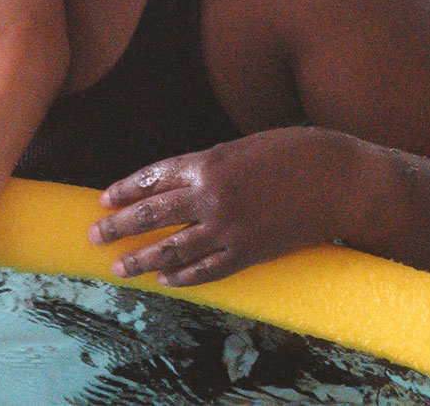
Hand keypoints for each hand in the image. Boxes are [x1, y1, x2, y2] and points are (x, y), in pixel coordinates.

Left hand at [87, 128, 352, 285]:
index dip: (124, 191)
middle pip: (152, 215)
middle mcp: (209, 196)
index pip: (150, 179)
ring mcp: (229, 227)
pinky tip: (165, 280)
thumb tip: (173, 187)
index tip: (102, 202)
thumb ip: (203, 169)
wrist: (336, 178)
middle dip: (119, 227)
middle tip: (93, 236)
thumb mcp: (236, 150)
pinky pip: (208, 269)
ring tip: (119, 268)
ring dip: (142, 259)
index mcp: (204, 163)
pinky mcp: (250, 252)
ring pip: (174, 249)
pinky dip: (184, 276)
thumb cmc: (287, 154)